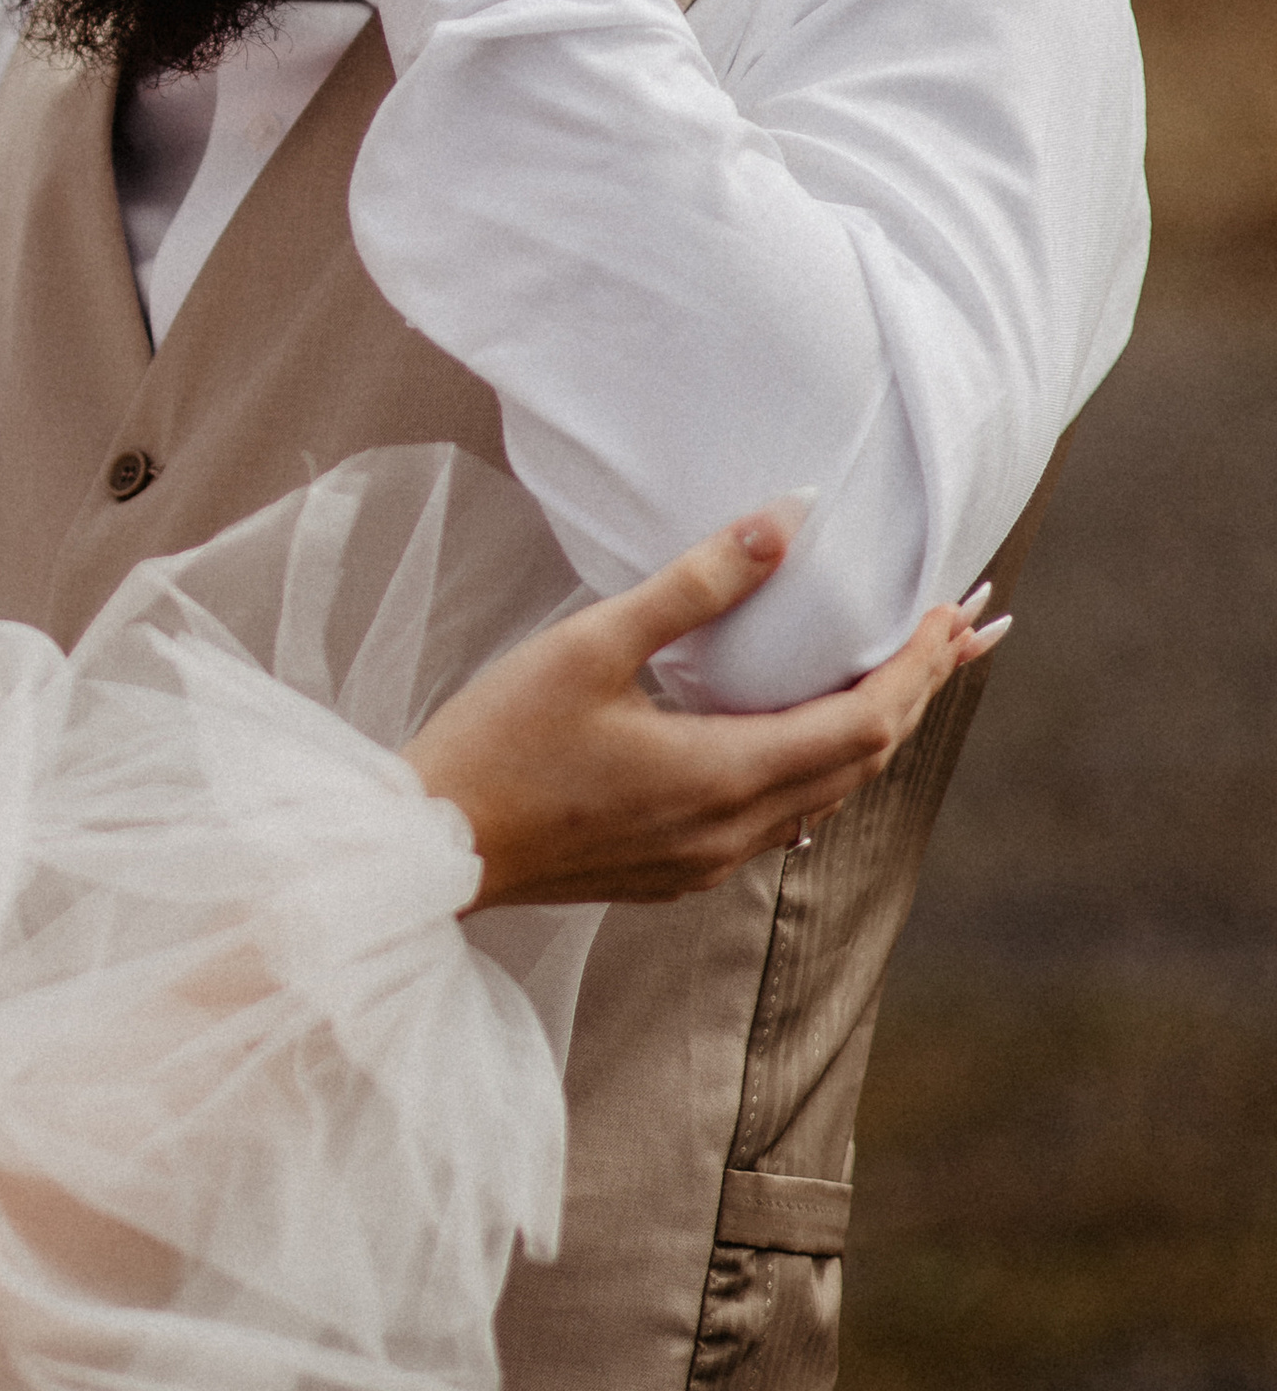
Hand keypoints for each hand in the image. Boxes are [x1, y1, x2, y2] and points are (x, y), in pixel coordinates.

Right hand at [408, 509, 1007, 909]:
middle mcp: (734, 828)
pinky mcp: (677, 869)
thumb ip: (695, 585)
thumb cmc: (499, 742)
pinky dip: (814, 765)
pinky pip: (778, 816)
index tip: (954, 615)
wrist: (433, 848)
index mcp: (726, 774)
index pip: (867, 722)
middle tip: (957, 634)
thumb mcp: (591, 645)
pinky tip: (800, 737)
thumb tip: (786, 521)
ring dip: (868, 731)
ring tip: (899, 675)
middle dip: (914, 692)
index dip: (920, 668)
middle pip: (860, 760)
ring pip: (822, 793)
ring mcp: (707, 858)